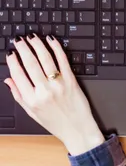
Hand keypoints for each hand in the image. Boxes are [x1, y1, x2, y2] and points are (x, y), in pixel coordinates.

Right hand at [4, 35, 104, 155]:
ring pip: (45, 59)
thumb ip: (19, 95)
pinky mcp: (72, 80)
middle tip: (18, 40)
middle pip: (30, 64)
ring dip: (37, 45)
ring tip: (32, 37)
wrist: (77, 128)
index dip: (12, 62)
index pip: (18, 75)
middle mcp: (44, 91)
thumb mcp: (31, 112)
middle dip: (23, 49)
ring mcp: (59, 85)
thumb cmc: (54, 121)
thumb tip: (8, 80)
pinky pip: (63, 61)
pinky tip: (51, 40)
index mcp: (32, 100)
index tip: (10, 53)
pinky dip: (56, 48)